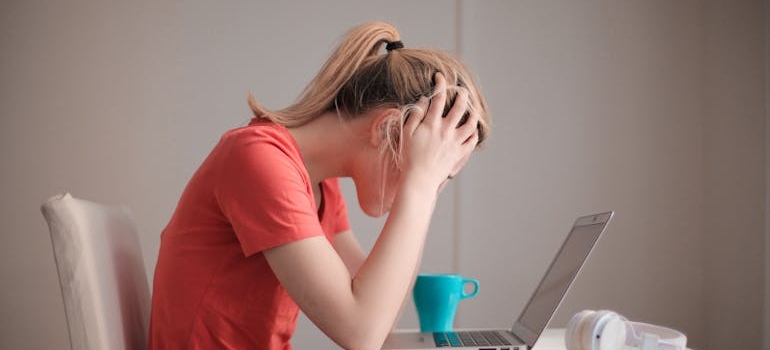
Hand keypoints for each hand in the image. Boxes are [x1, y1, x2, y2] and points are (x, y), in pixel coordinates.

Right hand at [400, 72, 480, 192]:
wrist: (419, 180)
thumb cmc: (409, 157)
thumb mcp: (406, 134)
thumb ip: (416, 115)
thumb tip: (425, 100)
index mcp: (432, 124)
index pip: (438, 98)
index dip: (440, 84)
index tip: (440, 77)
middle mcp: (446, 130)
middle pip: (460, 107)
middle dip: (462, 94)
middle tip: (461, 90)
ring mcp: (455, 142)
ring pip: (471, 123)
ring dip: (473, 113)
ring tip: (472, 108)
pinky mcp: (459, 154)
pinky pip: (472, 141)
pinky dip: (474, 132)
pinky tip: (473, 129)